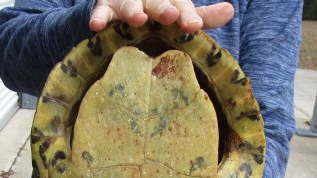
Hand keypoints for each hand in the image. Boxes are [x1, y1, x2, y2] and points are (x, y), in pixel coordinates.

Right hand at [90, 0, 233, 32]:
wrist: (129, 3)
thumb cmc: (160, 13)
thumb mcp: (180, 14)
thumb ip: (201, 16)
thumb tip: (230, 10)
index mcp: (170, 1)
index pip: (182, 7)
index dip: (188, 15)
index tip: (193, 26)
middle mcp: (150, 0)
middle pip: (157, 3)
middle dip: (162, 8)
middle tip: (169, 15)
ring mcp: (128, 2)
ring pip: (130, 5)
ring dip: (133, 11)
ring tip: (138, 19)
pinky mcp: (107, 8)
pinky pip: (102, 12)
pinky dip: (99, 17)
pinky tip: (96, 26)